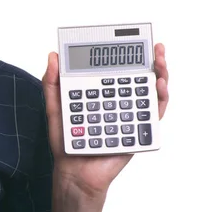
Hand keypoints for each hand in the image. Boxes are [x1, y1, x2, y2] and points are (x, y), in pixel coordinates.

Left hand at [42, 43, 168, 196]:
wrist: (74, 171)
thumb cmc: (65, 141)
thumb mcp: (54, 107)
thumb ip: (52, 82)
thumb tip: (52, 56)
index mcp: (99, 94)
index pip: (115, 70)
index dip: (125, 55)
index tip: (131, 39)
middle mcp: (117, 102)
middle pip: (139, 78)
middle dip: (151, 61)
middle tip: (155, 48)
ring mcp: (128, 116)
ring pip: (150, 93)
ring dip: (160, 76)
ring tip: (160, 63)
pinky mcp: (136, 131)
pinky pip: (152, 115)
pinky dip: (158, 101)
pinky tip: (157, 88)